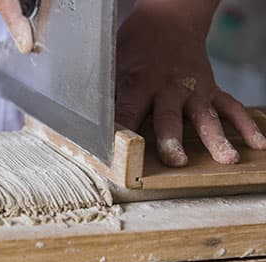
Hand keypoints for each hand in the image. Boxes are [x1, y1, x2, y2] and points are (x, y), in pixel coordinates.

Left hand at [116, 0, 265, 166]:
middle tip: (176, 160)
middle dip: (172, 139)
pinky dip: (244, 124)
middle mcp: (168, 87)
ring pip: (205, 116)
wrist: (169, 18)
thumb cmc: (137, 43)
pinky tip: (256, 143)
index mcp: (139, 81)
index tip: (119, 154)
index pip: (129, 112)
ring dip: (216, 137)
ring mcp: (193, 89)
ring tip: (226, 159)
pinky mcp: (210, 88)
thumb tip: (95, 121)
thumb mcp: (115, 62)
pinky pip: (230, 106)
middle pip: (169, 117)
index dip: (124, 132)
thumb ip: (111, 92)